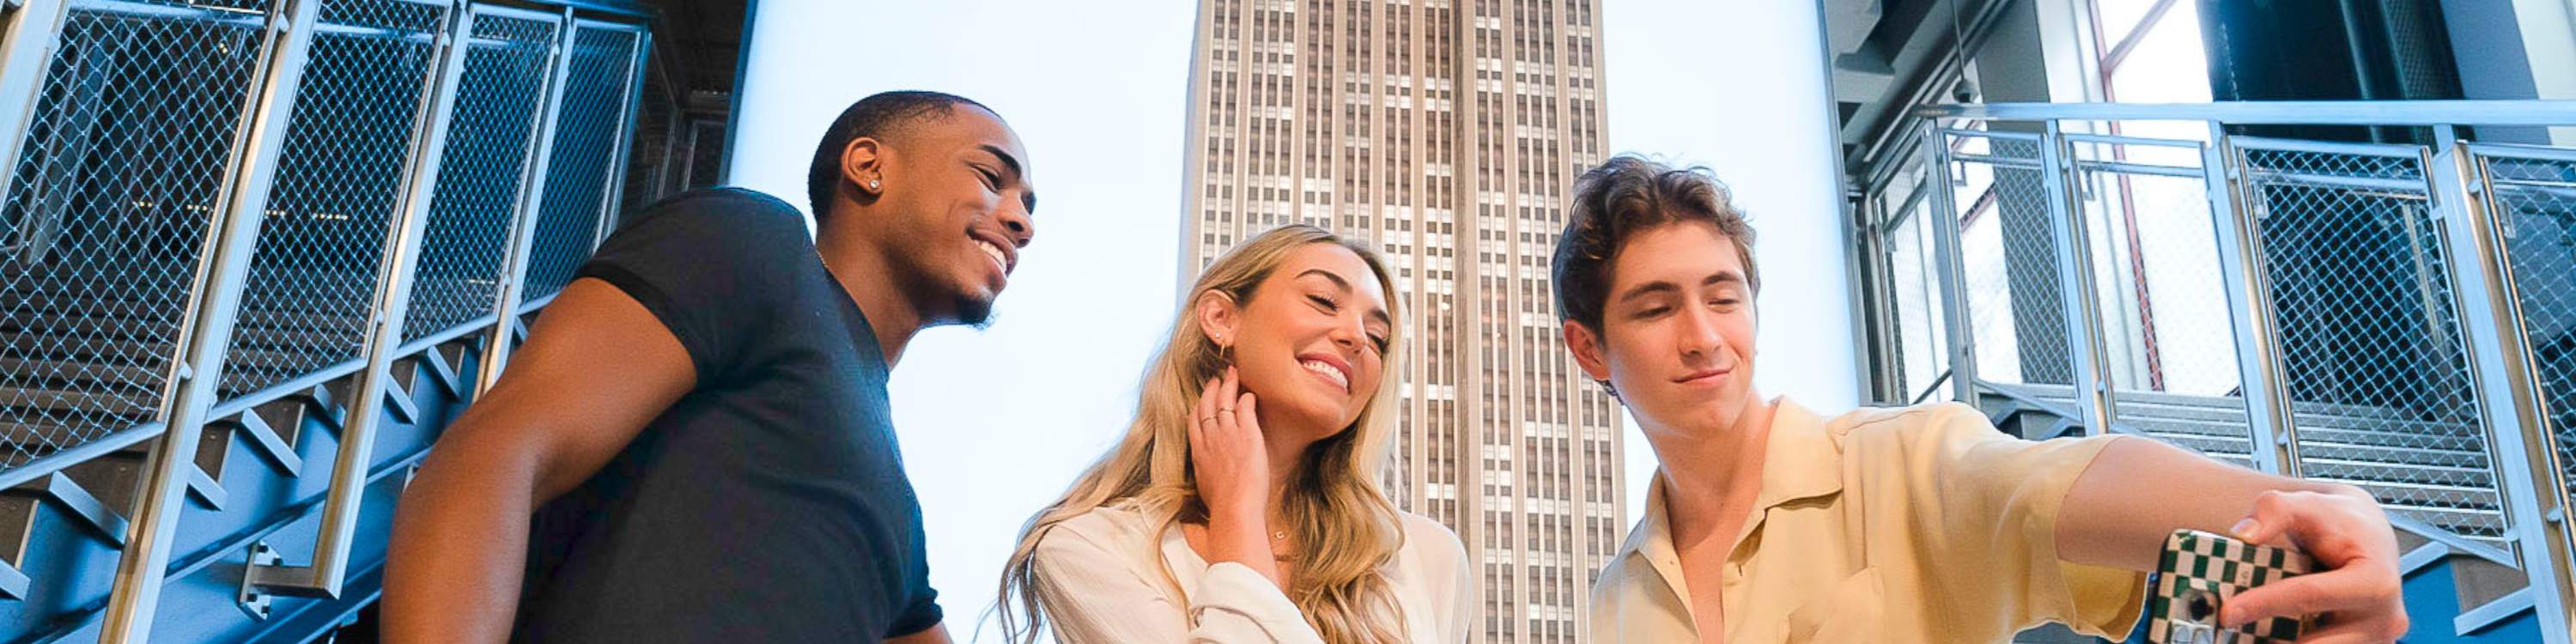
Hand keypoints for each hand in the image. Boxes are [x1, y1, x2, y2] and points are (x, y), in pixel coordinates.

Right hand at [1189, 367, 1267, 524]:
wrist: (1234, 507)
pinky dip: (1246, 398)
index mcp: (1198, 450)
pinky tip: (1250, 394)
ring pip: (1225, 401)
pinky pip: (1245, 407)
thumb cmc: (1222, 505)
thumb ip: (1205, 471)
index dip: (1198, 405)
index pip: (1194, 419)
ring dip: (1229, 385)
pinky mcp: (1248, 433)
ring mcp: (1228, 433)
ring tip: (1232, 375)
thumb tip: (1208, 472)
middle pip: (1206, 404)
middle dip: (1211, 389)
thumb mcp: (1205, 485)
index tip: (1203, 398)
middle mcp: (1210, 437)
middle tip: (1216, 379)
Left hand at [2221, 489, 2407, 641]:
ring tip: (2249, 636)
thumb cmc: (2340, 521)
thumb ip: (2275, 509)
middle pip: (2319, 643)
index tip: (2228, 612)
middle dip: (2274, 642)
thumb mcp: (2307, 502)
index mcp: (2376, 581)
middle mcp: (2385, 618)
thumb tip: (2245, 534)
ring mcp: (2377, 639)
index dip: (2265, 603)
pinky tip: (2268, 637)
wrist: (2367, 537)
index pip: (2312, 595)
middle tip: (2233, 632)